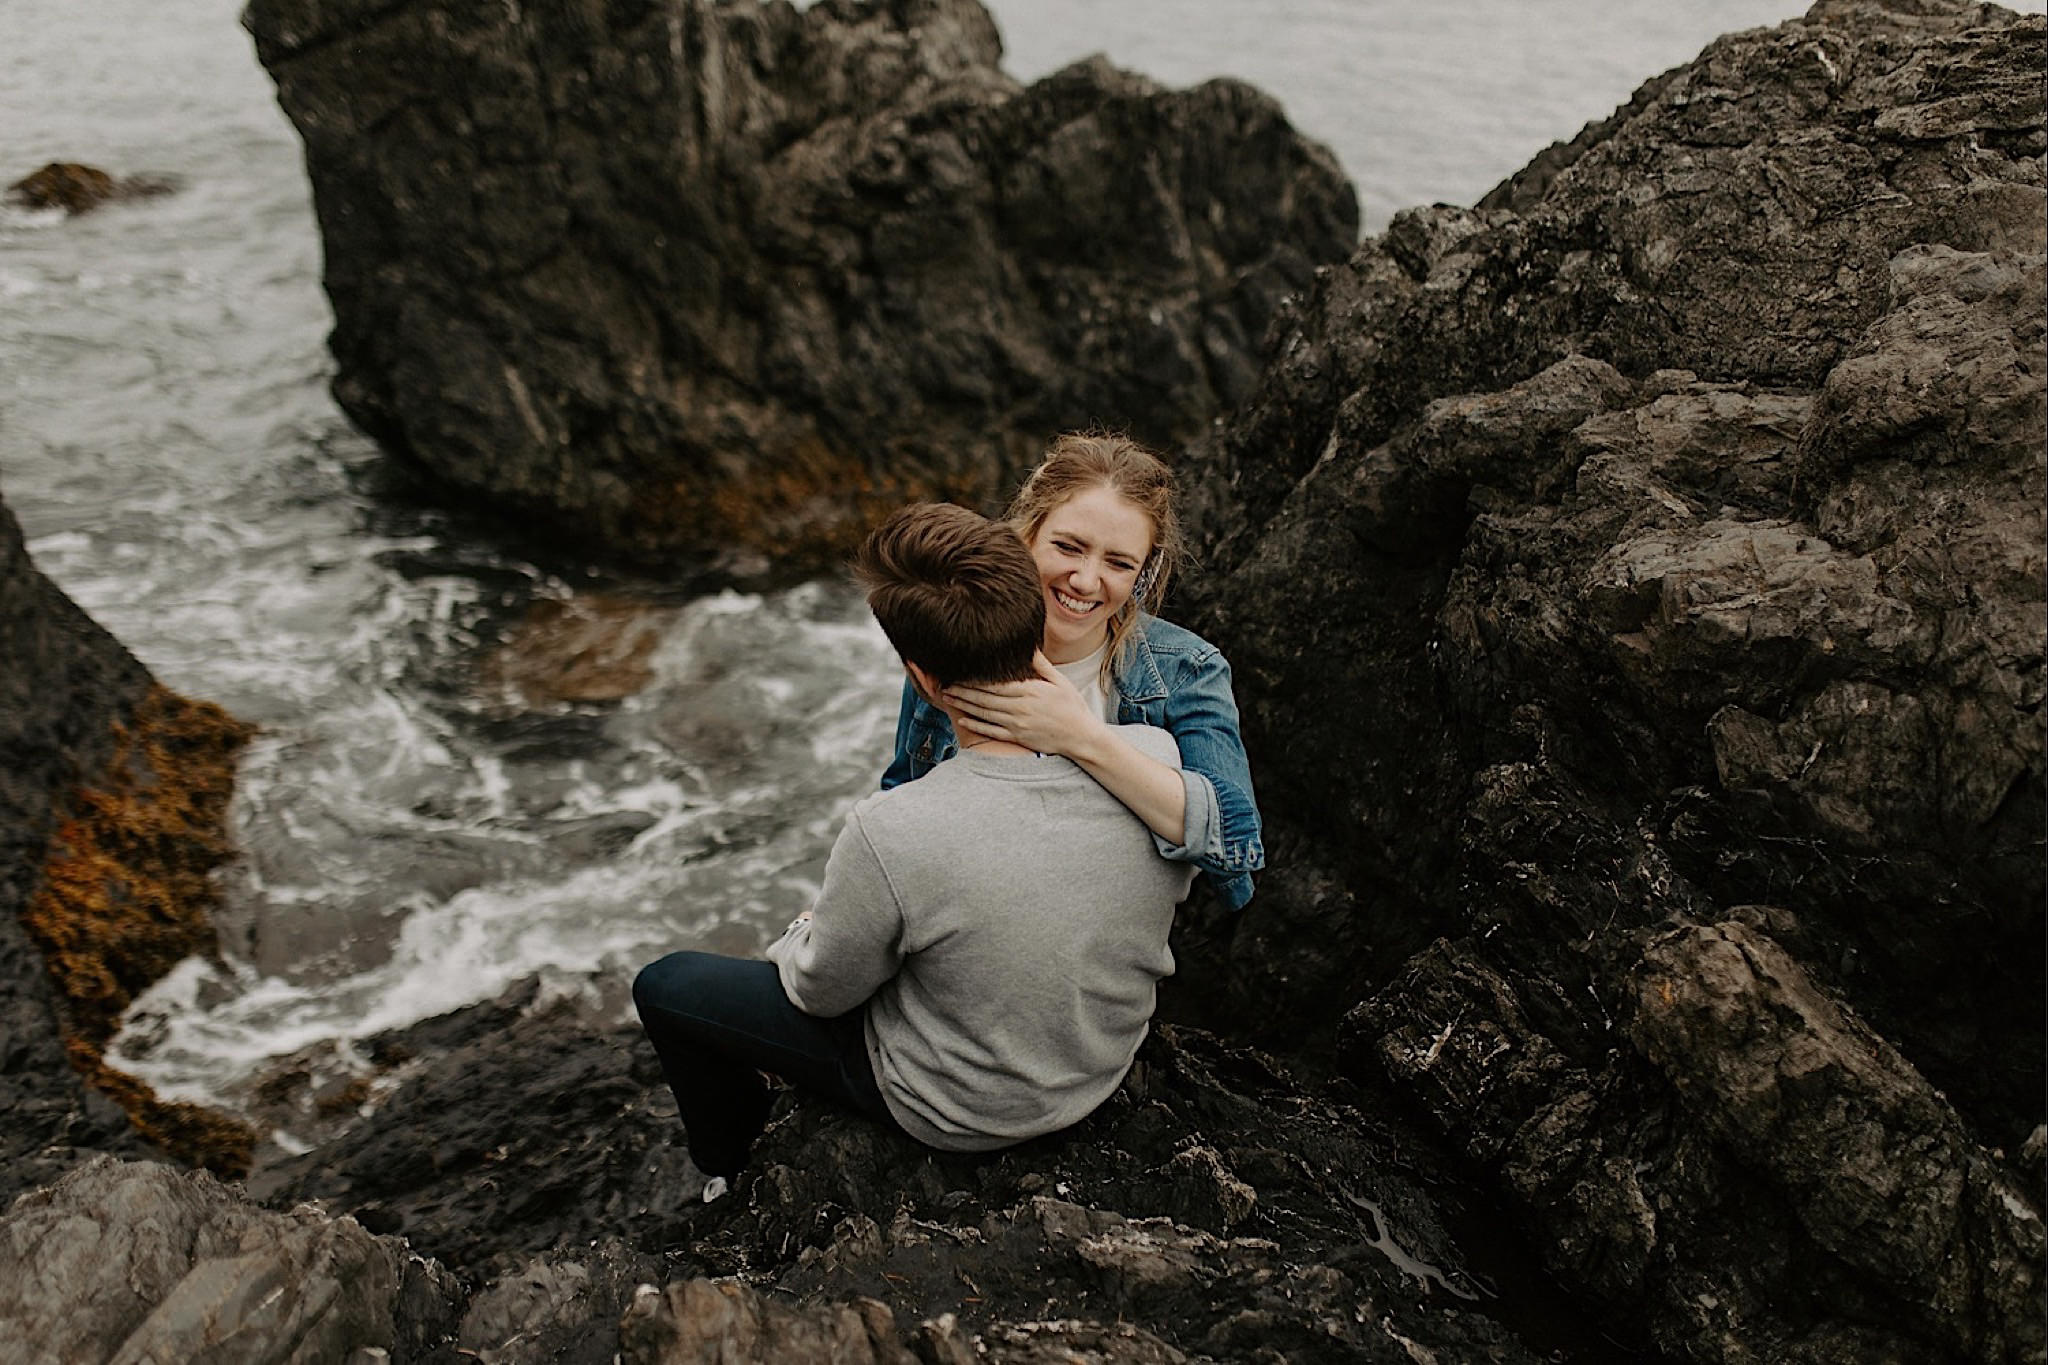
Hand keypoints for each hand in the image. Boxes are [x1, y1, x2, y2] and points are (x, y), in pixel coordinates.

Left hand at [944, 651, 1103, 756]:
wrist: (1081, 736)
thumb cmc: (1072, 706)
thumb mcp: (1060, 681)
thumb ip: (1041, 665)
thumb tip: (1028, 646)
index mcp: (1029, 690)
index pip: (995, 683)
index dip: (974, 678)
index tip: (960, 671)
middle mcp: (1020, 707)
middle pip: (984, 697)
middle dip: (963, 690)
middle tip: (945, 683)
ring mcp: (1017, 724)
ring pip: (984, 713)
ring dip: (964, 705)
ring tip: (948, 697)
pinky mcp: (1017, 737)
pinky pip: (991, 732)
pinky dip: (975, 726)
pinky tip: (962, 721)